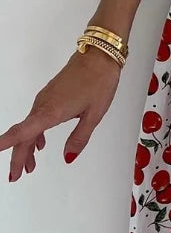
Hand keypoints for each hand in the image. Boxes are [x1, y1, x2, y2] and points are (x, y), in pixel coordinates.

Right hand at [1, 46, 121, 181]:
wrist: (100, 55)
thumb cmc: (99, 83)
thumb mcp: (94, 115)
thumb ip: (79, 138)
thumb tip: (68, 158)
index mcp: (52, 111)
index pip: (24, 131)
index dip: (7, 143)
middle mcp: (43, 105)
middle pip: (24, 135)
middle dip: (18, 157)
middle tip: (16, 176)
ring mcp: (45, 99)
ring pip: (29, 127)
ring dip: (27, 147)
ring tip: (29, 166)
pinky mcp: (50, 95)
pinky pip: (36, 118)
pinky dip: (35, 134)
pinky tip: (40, 143)